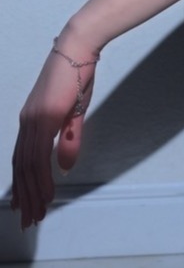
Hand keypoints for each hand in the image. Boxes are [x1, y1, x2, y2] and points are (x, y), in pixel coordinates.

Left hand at [11, 40, 98, 228]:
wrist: (78, 48)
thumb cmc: (77, 74)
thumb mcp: (74, 111)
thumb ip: (69, 139)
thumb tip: (64, 166)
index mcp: (31, 120)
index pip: (21, 160)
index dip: (22, 184)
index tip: (24, 205)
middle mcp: (27, 122)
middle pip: (21, 167)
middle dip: (25, 196)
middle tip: (29, 219)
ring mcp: (33, 119)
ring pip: (27, 165)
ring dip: (32, 192)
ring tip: (37, 212)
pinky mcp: (44, 117)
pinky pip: (39, 155)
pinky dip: (41, 176)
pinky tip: (46, 191)